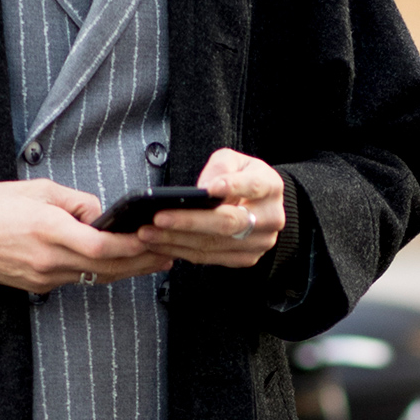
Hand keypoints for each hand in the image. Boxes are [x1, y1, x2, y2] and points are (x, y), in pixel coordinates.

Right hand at [0, 179, 159, 296]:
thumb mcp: (37, 189)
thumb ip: (76, 202)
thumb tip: (102, 215)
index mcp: (48, 229)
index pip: (103, 247)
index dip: (134, 247)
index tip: (155, 239)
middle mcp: (47, 259)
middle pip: (107, 268)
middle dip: (141, 262)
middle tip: (167, 255)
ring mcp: (42, 277)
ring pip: (95, 277)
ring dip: (125, 270)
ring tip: (151, 261)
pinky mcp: (36, 286)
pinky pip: (76, 279)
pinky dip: (98, 272)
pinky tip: (114, 264)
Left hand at [136, 149, 285, 268]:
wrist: (259, 205)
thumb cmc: (242, 178)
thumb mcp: (235, 160)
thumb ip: (221, 166)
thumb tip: (203, 188)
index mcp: (271, 187)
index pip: (253, 186)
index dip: (232, 187)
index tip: (208, 189)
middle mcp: (271, 218)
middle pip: (228, 223)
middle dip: (189, 222)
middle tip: (158, 218)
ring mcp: (259, 243)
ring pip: (214, 244)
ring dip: (177, 241)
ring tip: (149, 233)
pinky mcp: (245, 258)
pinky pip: (209, 257)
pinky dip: (182, 251)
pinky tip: (160, 245)